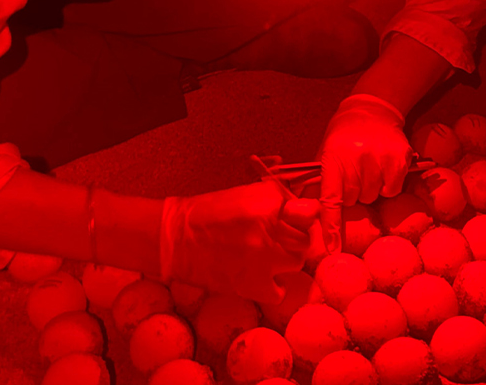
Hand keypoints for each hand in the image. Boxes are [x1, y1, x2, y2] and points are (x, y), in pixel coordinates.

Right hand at [160, 182, 320, 303]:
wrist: (174, 238)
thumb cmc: (208, 213)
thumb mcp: (245, 194)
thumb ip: (278, 199)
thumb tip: (307, 208)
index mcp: (268, 202)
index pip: (310, 212)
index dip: (304, 217)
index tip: (295, 220)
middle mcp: (270, 229)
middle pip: (304, 240)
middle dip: (292, 240)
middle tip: (274, 240)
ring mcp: (264, 259)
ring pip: (296, 263)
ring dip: (283, 262)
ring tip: (263, 257)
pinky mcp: (253, 285)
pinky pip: (281, 291)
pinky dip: (273, 287)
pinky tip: (261, 278)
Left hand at [319, 94, 412, 252]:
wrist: (372, 110)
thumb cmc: (343, 137)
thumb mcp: (326, 153)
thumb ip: (318, 182)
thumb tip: (305, 212)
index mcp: (333, 158)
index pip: (331, 199)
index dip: (331, 226)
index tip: (332, 249)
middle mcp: (357, 158)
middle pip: (353, 200)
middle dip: (351, 194)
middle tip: (353, 174)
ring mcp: (380, 158)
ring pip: (373, 197)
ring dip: (370, 190)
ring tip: (368, 168)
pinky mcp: (400, 159)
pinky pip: (393, 190)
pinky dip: (388, 185)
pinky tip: (384, 168)